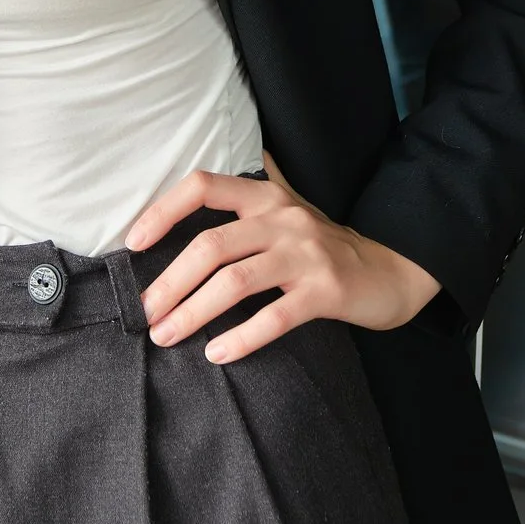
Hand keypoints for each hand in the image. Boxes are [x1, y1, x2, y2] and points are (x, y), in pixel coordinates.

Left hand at [127, 154, 440, 363]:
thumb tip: (209, 170)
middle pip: (211, 245)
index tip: (133, 243)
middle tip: (145, 313)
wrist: (390, 271)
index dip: (163, 211)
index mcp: (266, 196)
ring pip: (235, 282)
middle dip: (170, 282)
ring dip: (193, 312)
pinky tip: (216, 353)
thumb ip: (252, 188)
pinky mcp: (325, 292)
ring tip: (166, 336)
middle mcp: (283, 218)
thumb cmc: (325, 244)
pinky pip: (274, 317)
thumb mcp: (289, 206)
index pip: (203, 186)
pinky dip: (240, 337)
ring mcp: (306, 254)